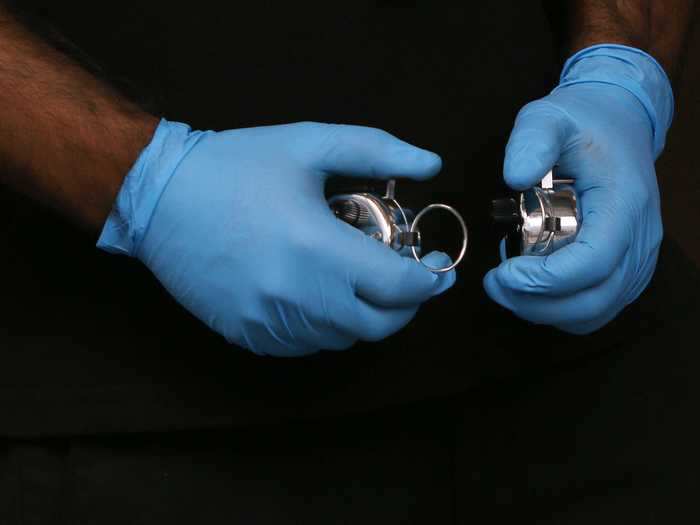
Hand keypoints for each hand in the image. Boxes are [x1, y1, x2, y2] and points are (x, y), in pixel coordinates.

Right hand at [98, 120, 454, 355]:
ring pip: (342, 339)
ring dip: (363, 316)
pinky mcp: (246, 335)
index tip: (437, 269)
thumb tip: (430, 164)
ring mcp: (270, 322)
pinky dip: (325, 329)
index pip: (399, 288)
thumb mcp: (307, 143)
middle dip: (403, 307)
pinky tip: (318, 298)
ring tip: (358, 283)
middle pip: (378, 326)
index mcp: (319, 249)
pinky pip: (305, 347)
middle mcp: (299, 297)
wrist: (156, 196)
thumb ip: (376, 151)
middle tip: (405, 282)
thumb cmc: (235, 165)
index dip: (429, 282)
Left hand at [484, 45, 673, 333]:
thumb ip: (531, 141)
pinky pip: (595, 309)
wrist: (618, 124)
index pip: (592, 264)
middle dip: (535, 303)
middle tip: (494, 283)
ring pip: (593, 313)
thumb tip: (514, 177)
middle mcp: (639, 242)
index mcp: (623, 205)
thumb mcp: (549, 117)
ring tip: (507, 284)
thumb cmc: (582, 123)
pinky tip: (531, 286)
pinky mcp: (626, 272)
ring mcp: (636, 262)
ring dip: (543, 310)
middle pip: (592, 301)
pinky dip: (558, 309)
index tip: (501, 272)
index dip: (544, 280)